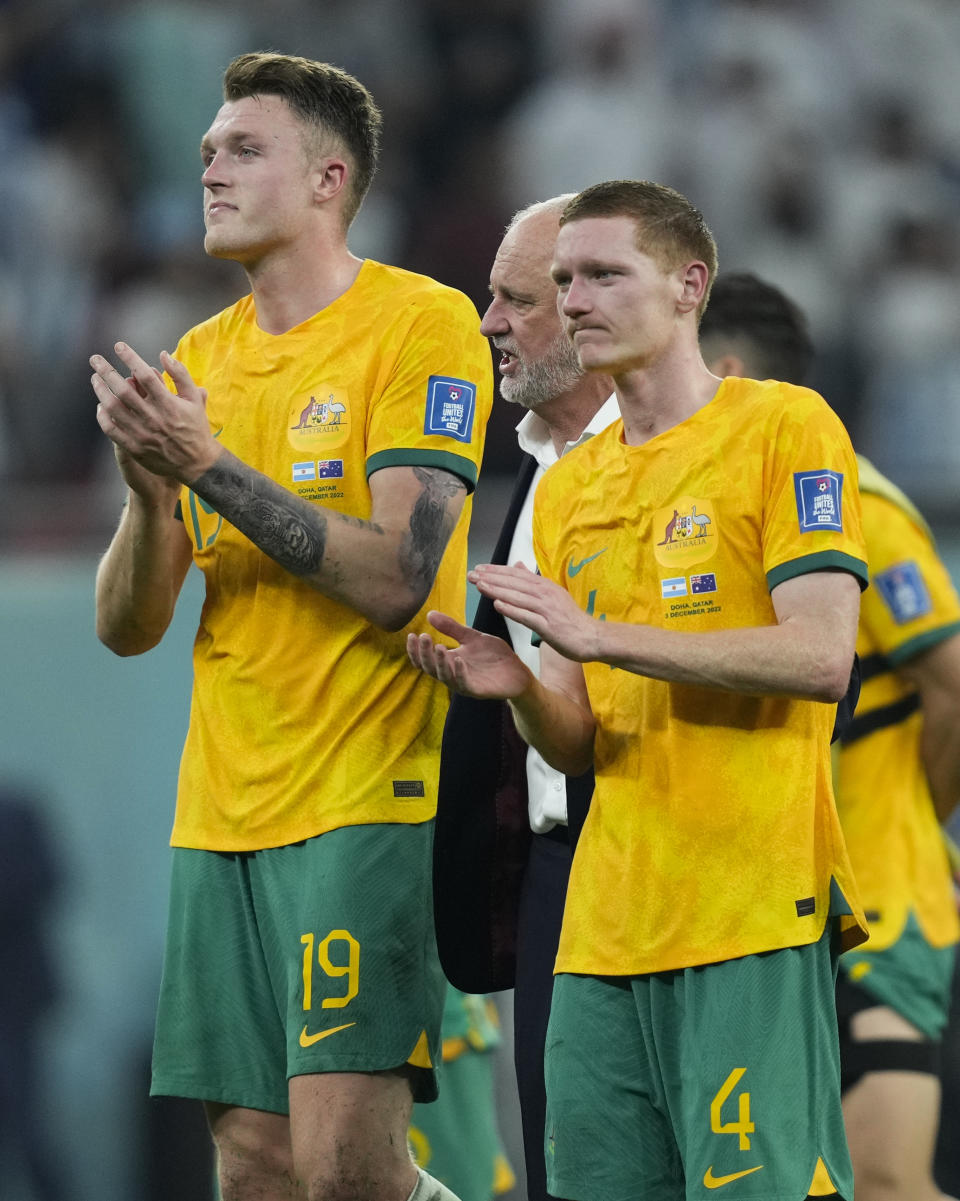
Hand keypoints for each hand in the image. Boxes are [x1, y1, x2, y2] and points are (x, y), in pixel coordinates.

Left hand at [92, 342, 219, 483]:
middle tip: (95, 359)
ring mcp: (142, 434)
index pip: (145, 375)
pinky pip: (111, 430)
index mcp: (169, 404)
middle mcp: (154, 418)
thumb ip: (181, 374)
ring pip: (113, 408)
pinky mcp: (135, 448)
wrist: (196, 463)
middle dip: (106, 371)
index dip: (130, 358)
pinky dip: (102, 416)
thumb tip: (163, 354)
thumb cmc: (196, 427)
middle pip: (123, 389)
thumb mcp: (195, 399)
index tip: (118, 346)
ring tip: (95, 378)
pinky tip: (100, 405)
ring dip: (100, 390)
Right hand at [406, 610, 532, 698]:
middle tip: (423, 637)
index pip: (425, 659)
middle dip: (424, 653)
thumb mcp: (471, 637)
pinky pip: (464, 683)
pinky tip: (458, 659)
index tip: (412, 635)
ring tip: (438, 646)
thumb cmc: (493, 656)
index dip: (416, 650)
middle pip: (430, 667)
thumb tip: (429, 614)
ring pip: (444, 676)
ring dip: (440, 662)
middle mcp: (452, 673)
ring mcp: (463, 683)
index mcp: (448, 661)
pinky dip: (459, 672)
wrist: (517, 671)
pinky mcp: (477, 690)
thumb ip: (451, 628)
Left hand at [469, 562, 599, 662]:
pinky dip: (512, 610)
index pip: (517, 575)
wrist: (592, 637)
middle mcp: (546, 594)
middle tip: (471, 574)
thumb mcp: (553, 595)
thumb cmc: (571, 620)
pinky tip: (498, 606)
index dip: (497, 571)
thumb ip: (534, 582)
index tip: (480, 568)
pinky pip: (527, 617)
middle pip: (515, 583)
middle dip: (491, 578)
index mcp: (546, 586)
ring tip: (479, 585)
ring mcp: (547, 610)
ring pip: (518, 597)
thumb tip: (518, 565)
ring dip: (498, 590)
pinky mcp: (549, 626)